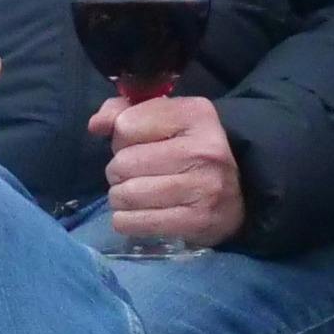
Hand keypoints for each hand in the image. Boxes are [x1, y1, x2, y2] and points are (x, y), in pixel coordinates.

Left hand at [90, 93, 245, 249]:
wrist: (238, 193)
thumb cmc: (189, 150)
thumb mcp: (164, 119)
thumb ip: (123, 111)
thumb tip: (96, 125)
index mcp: (195, 114)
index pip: (126, 125)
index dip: (122, 138)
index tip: (138, 145)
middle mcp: (203, 149)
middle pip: (123, 162)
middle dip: (119, 171)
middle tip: (135, 174)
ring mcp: (203, 187)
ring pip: (126, 194)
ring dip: (120, 197)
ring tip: (134, 194)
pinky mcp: (197, 221)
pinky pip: (135, 223)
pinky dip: (126, 220)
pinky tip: (135, 214)